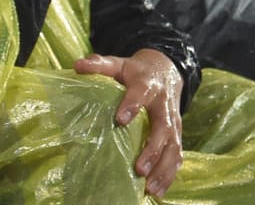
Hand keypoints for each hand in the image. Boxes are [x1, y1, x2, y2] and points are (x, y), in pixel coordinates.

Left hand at [76, 49, 183, 196]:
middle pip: (162, 129)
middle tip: (139, 169)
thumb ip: (99, 65)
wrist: (166, 69)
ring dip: (163, 169)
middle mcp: (164, 105)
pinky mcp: (177, 134)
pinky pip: (177, 155)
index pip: (140, 94)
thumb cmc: (135, 71)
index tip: (120, 120)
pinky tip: (159, 190)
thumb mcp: (118, 64)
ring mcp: (173, 121)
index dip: (131, 105)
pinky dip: (169, 174)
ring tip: (150, 188)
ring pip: (174, 147)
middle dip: (152, 150)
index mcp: (147, 85)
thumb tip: (77, 66)